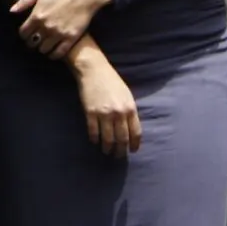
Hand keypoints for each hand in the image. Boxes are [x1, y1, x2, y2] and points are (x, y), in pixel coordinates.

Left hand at [12, 0, 111, 57]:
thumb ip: (24, 1)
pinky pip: (59, 53)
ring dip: (42, 49)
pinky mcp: (71, 38)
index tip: (27, 34)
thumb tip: (11, 11)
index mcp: (36, 16)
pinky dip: (54, 55)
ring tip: (44, 46)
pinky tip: (53, 53)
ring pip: (44, 49)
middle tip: (35, 41)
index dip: (23, 35)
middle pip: (32, 42)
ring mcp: (58, 33)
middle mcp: (46, 27)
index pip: (23, 33)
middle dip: (31, 42)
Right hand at [68, 39, 139, 156]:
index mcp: (130, 109)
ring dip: (107, 147)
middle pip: (122, 138)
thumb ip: (129, 110)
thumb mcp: (126, 95)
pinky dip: (94, 138)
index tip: (132, 151)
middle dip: (121, 150)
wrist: (94, 70)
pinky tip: (94, 141)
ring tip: (106, 151)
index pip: (135, 132)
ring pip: (108, 137)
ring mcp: (104, 114)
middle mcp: (119, 113)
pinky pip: (93, 131)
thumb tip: (129, 126)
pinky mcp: (90, 112)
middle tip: (118, 156)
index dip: (134, 144)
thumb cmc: (111, 81)